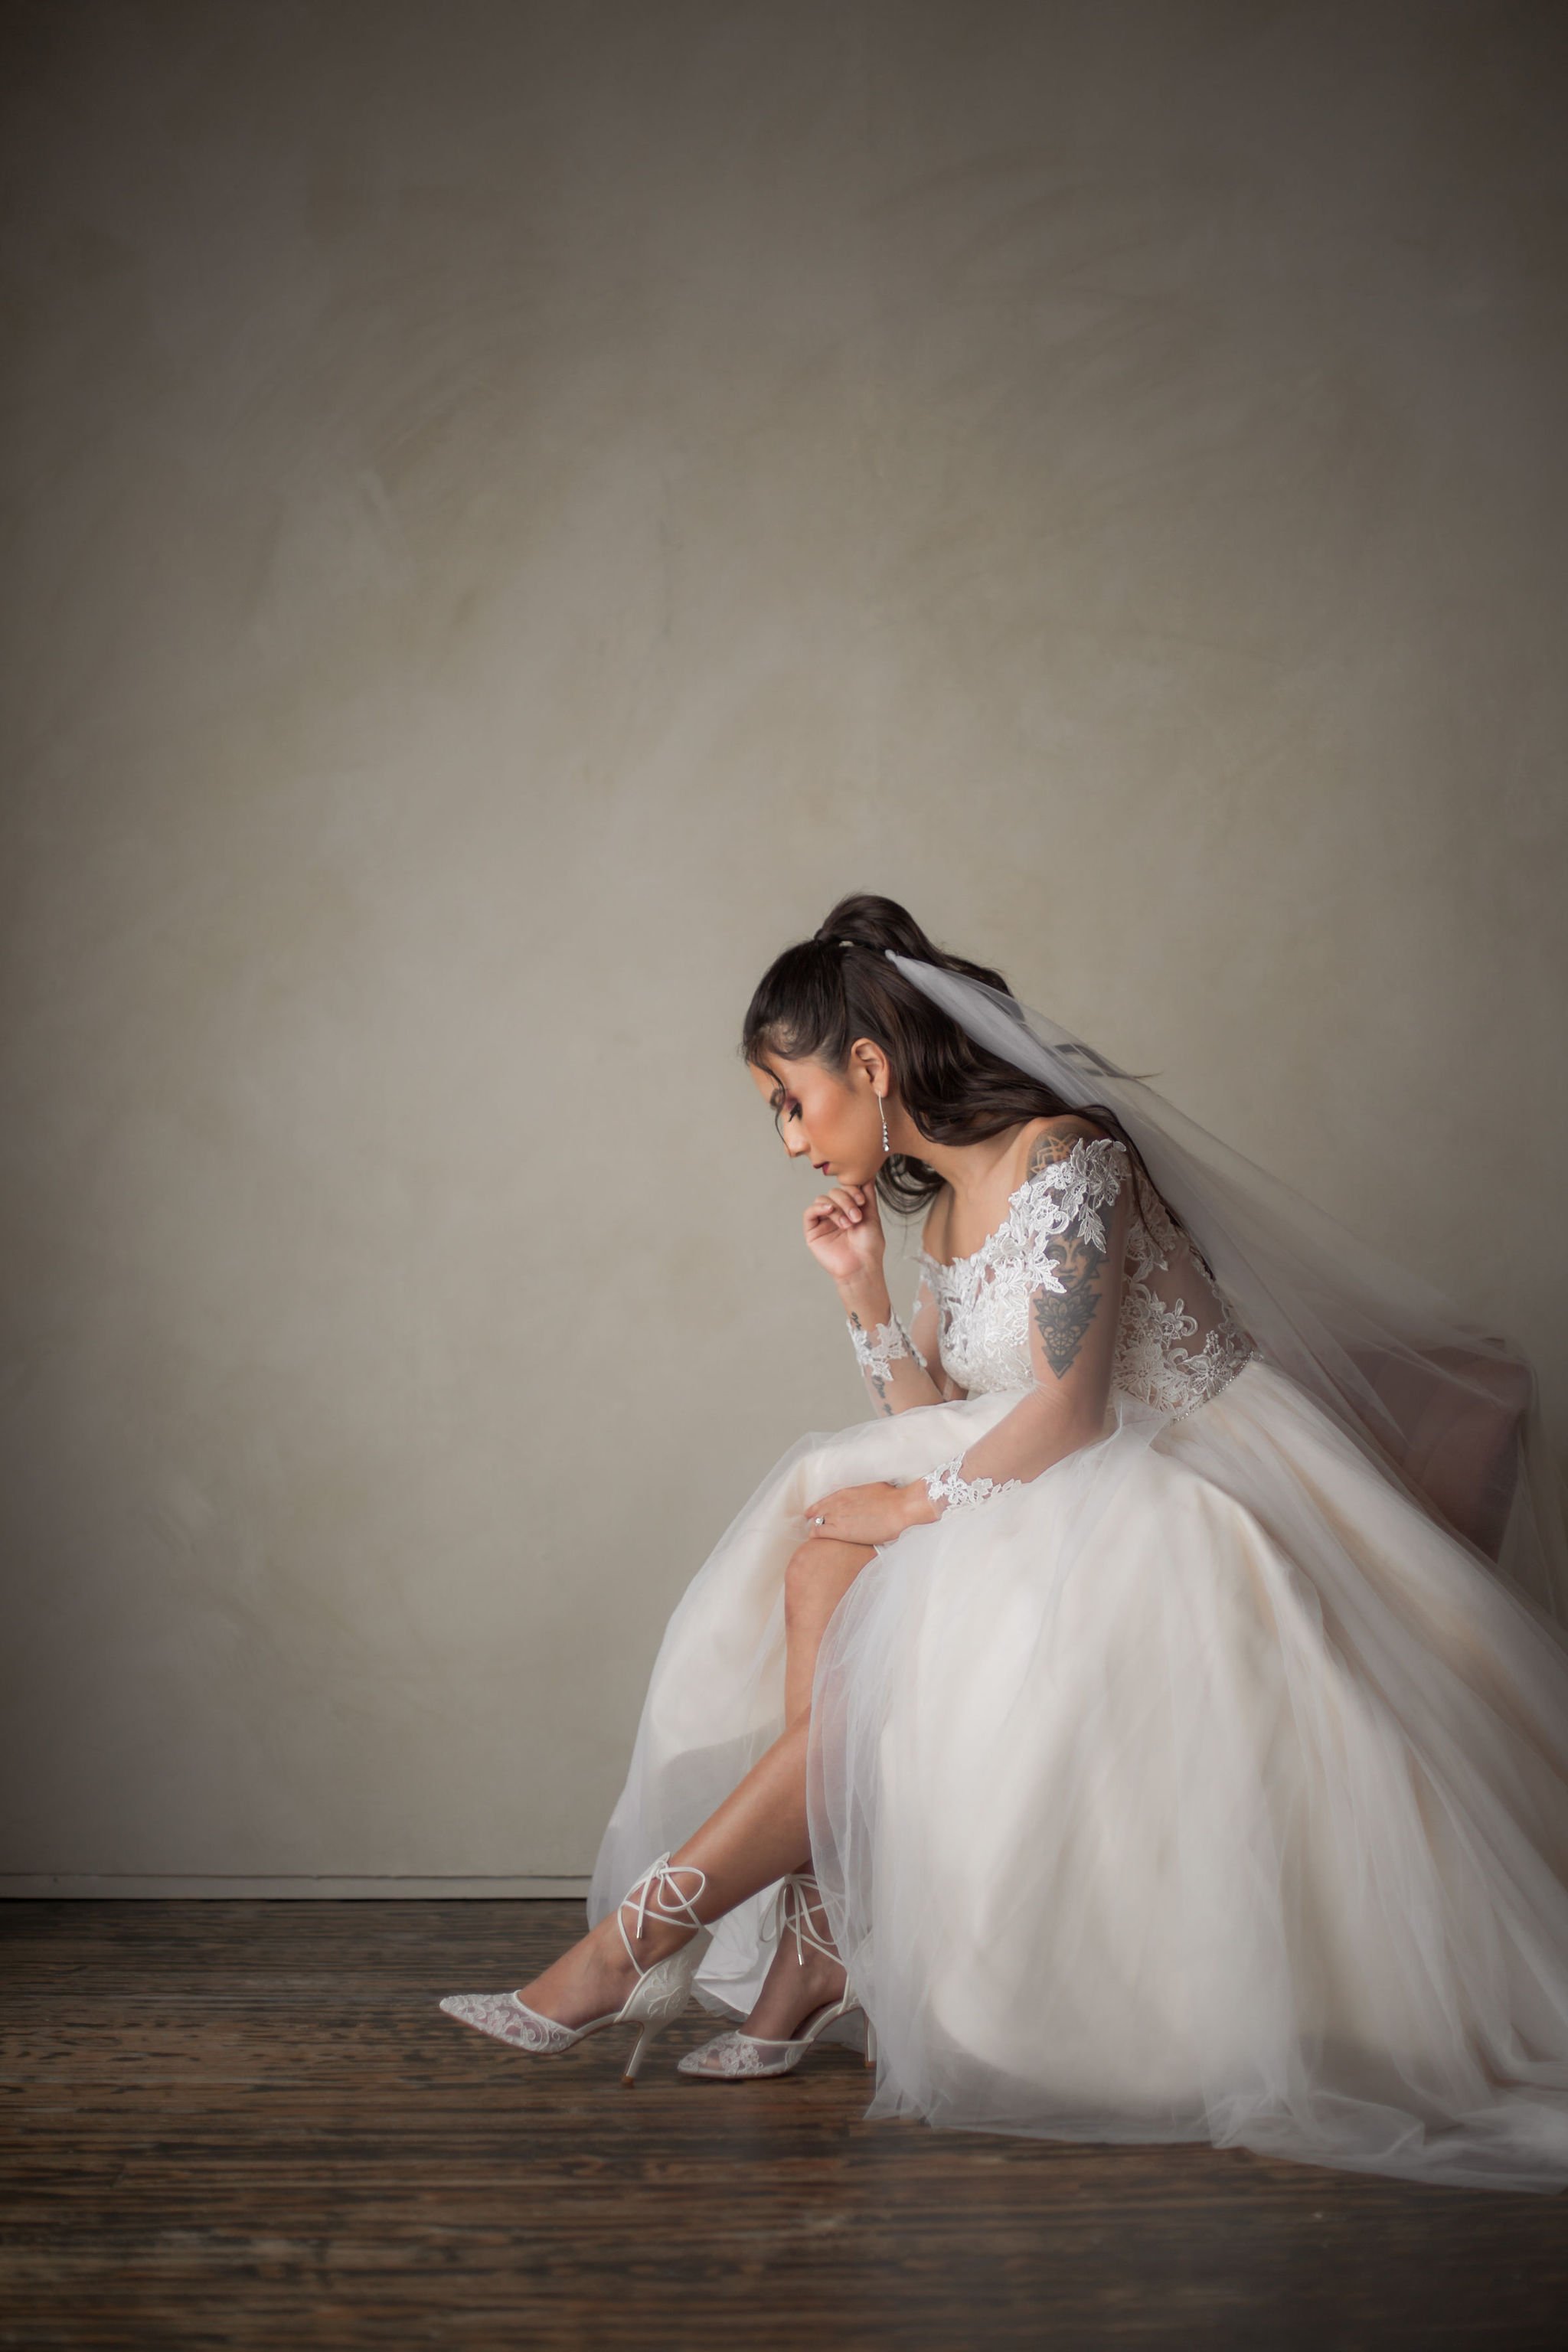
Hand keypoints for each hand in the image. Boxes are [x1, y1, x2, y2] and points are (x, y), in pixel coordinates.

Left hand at [800, 1478, 935, 1545]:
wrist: (899, 1509)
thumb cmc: (892, 1499)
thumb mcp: (873, 1490)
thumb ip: (863, 1496)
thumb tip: (868, 1498)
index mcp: (845, 1493)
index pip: (824, 1502)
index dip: (819, 1510)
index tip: (817, 1515)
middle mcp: (838, 1503)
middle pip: (817, 1512)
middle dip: (816, 1520)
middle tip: (816, 1528)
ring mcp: (837, 1516)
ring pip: (815, 1522)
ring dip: (816, 1529)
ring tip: (817, 1538)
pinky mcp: (839, 1530)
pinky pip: (818, 1533)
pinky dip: (816, 1537)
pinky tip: (817, 1543)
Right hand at [803, 1180, 884, 1284]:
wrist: (862, 1266)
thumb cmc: (869, 1245)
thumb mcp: (871, 1215)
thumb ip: (867, 1194)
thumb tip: (869, 1173)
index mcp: (848, 1209)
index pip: (845, 1188)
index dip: (852, 1190)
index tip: (862, 1201)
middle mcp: (835, 1213)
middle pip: (833, 1192)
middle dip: (846, 1201)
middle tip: (856, 1217)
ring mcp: (823, 1222)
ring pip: (822, 1199)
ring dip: (837, 1208)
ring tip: (847, 1224)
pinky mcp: (812, 1231)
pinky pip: (810, 1212)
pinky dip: (819, 1208)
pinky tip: (830, 1212)